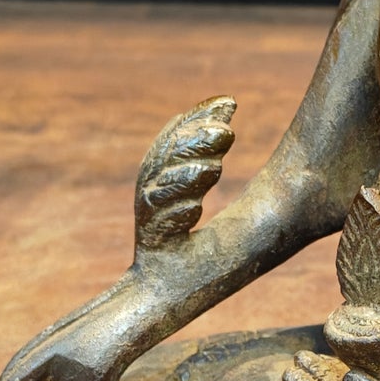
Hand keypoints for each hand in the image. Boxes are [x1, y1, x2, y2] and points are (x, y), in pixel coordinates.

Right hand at [134, 98, 235, 261]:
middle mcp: (151, 186)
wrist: (174, 279)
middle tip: (229, 133)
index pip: (177, 133)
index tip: (231, 103)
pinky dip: (175, 215)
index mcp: (164, 168)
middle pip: (165, 156)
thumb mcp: (206, 178)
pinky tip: (195, 209)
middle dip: (195, 141)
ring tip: (215, 170)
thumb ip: (213, 143)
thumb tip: (228, 101)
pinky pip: (157, 225)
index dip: (199, 116)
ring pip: (158, 188)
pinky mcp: (150, 241)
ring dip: (187, 178)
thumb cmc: (195, 225)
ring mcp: (148, 214)